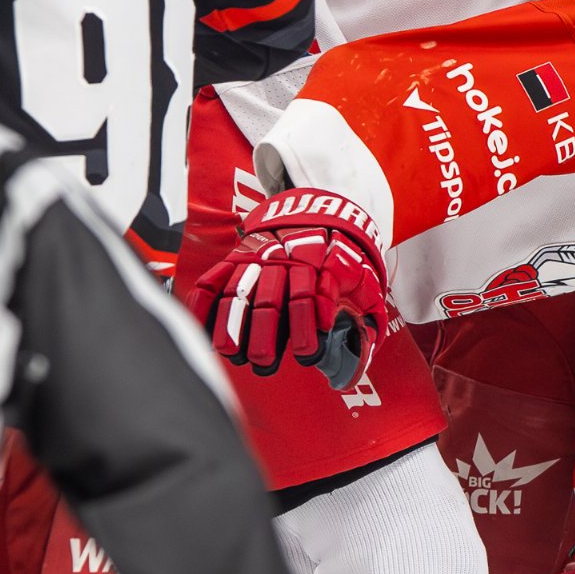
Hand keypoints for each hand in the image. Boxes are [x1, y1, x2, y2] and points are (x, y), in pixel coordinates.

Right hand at [187, 189, 385, 385]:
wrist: (317, 211)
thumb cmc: (340, 257)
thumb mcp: (364, 276)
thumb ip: (369, 309)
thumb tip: (371, 343)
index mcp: (318, 266)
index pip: (310, 298)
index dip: (306, 329)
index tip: (305, 354)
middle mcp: (284, 261)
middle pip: (270, 300)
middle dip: (265, 335)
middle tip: (262, 362)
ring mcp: (256, 258)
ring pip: (239, 292)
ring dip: (233, 325)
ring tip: (231, 354)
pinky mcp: (235, 258)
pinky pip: (213, 280)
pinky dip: (203, 304)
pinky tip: (203, 330)